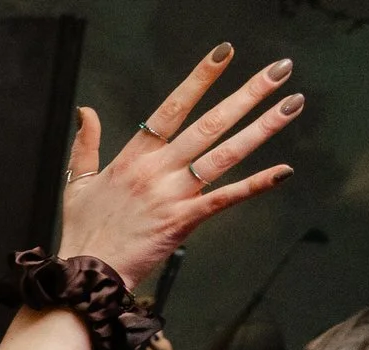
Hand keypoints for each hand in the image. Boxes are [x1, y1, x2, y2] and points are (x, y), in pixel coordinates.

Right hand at [57, 44, 300, 285]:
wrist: (84, 275)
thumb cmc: (83, 233)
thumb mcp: (77, 183)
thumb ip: (86, 145)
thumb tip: (85, 111)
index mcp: (133, 158)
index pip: (171, 109)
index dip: (199, 79)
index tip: (223, 55)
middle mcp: (156, 170)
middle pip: (209, 124)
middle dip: (247, 95)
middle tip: (278, 72)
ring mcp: (171, 195)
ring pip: (224, 154)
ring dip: (262, 128)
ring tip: (291, 105)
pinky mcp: (183, 221)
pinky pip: (225, 199)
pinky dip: (254, 185)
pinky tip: (282, 170)